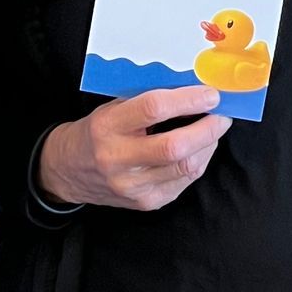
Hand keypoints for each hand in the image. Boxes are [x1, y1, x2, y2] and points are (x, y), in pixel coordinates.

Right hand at [38, 87, 229, 212]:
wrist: (69, 171)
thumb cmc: (97, 132)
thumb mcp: (112, 107)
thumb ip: (148, 99)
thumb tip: (194, 88)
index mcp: (107, 127)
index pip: (153, 109)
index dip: (188, 100)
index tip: (210, 94)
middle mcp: (117, 160)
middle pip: (175, 146)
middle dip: (208, 129)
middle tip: (222, 115)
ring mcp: (133, 186)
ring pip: (186, 167)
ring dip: (208, 145)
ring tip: (213, 129)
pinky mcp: (146, 202)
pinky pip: (184, 181)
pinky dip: (198, 161)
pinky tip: (199, 149)